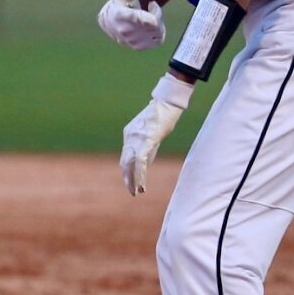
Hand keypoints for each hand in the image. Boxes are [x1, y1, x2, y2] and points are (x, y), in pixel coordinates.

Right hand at [97, 0, 165, 49]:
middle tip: (153, 5)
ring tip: (152, 15)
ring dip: (159, 22)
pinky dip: (159, 32)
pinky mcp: (139, 47)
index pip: (138, 18)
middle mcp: (126, 31)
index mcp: (122, 16)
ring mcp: (133, 41)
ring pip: (158, 31)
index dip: (151, 15)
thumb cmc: (120, 4)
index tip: (153, 3)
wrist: (111, 23)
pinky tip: (153, 25)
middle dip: (157, 12)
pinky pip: (158, 40)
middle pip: (154, 24)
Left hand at [120, 74, 192, 196]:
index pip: (125, 157)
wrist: (168, 102)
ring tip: (137, 191)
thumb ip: (147, 146)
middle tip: (132, 192)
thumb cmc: (162, 115)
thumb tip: (145, 162)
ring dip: (134, 179)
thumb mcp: (151, 132)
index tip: (131, 183)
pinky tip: (142, 182)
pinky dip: (140, 173)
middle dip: (128, 178)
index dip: (127, 172)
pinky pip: (140, 160)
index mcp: (129, 134)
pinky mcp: (147, 139)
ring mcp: (137, 137)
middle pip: (125, 162)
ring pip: (131, 163)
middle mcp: (130, 136)